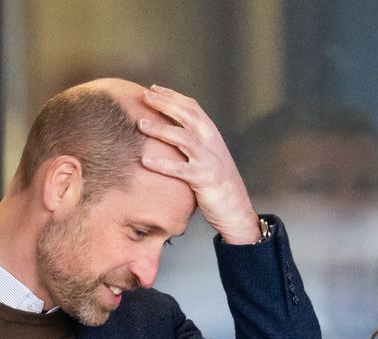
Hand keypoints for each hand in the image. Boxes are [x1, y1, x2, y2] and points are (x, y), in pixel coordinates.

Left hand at [138, 84, 260, 243]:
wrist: (236, 210)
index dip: (172, 96)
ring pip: (182, 138)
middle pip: (187, 115)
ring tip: (140, 124)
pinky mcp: (204, 179)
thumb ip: (195, 143)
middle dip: (165, 103)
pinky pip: (179, 169)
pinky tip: (145, 160)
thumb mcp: (210, 157)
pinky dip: (162, 164)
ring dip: (160, 129)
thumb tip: (171, 131)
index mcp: (213, 135)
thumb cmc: (219, 186)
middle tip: (144, 96)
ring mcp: (209, 160)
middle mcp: (212, 143)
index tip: (153, 89)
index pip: (192, 107)